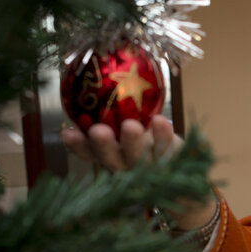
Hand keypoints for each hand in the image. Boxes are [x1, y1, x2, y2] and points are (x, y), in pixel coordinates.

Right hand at [59, 115, 180, 171]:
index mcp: (110, 156)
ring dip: (133, 142)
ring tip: (131, 126)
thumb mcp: (125, 129)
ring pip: (139, 158)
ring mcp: (149, 167)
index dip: (77, 145)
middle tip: (98, 131)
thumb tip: (90, 83)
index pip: (89, 153)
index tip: (67, 133)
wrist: (183, 168)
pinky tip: (160, 120)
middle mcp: (126, 165)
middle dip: (104, 146)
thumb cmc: (146, 139)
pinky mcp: (172, 163)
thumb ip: (109, 114)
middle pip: (112, 159)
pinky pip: (167, 150)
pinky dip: (163, 136)